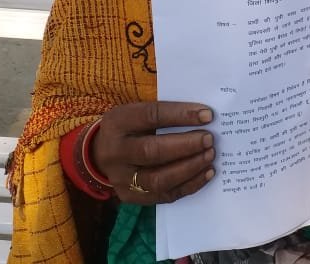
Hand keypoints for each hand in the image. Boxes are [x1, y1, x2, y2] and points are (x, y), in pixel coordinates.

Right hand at [91, 101, 215, 204]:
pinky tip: (206, 174)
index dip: (180, 115)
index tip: (206, 115)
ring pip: (158, 179)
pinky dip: (189, 185)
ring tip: (210, 157)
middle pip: (152, 151)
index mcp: (117, 123)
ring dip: (190, 168)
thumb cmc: (129, 128)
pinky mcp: (130, 196)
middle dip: (186, 146)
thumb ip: (164, 114)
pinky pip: (164, 196)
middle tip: (209, 140)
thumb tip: (203, 117)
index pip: (151, 116)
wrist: (99, 153)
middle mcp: (115, 152)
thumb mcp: (136, 113)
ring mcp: (121, 178)